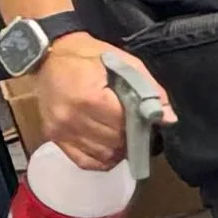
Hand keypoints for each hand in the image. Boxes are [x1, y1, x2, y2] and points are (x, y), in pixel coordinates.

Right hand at [15, 31, 134, 172]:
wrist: (49, 55)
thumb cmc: (88, 56)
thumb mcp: (123, 62)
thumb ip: (148, 88)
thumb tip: (168, 118)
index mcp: (89, 97)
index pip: (125, 124)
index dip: (140, 122)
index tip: (145, 117)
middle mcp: (72, 118)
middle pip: (115, 141)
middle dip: (130, 136)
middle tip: (135, 126)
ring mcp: (60, 130)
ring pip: (103, 154)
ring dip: (118, 149)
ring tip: (123, 135)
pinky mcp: (53, 137)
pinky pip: (84, 161)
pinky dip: (101, 159)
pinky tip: (110, 149)